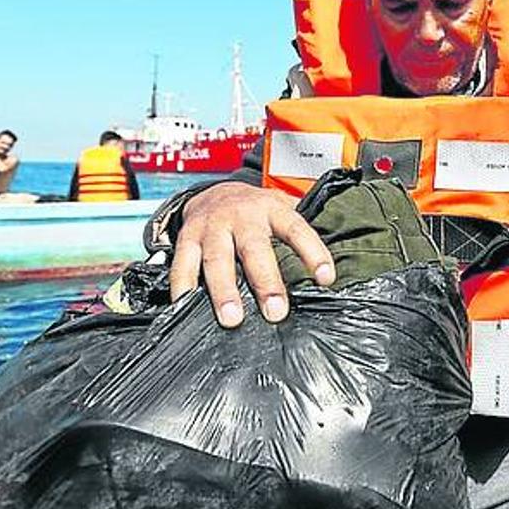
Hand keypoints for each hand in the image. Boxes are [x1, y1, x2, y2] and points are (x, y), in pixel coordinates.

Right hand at [168, 182, 334, 326]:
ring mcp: (212, 226)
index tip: (326, 278)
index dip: (313, 253)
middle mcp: (241, 215)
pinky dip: (183, 285)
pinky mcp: (187, 237)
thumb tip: (321, 280)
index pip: (297, 230)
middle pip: (254, 249)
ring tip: (232, 318)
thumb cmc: (254, 212)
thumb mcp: (280, 213)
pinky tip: (186, 305)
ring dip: (224, 290)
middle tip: (275, 311)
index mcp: (272, 209)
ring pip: (217, 259)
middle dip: (265, 282)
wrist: (214, 191)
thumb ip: (296, 240)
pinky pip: (183, 263)